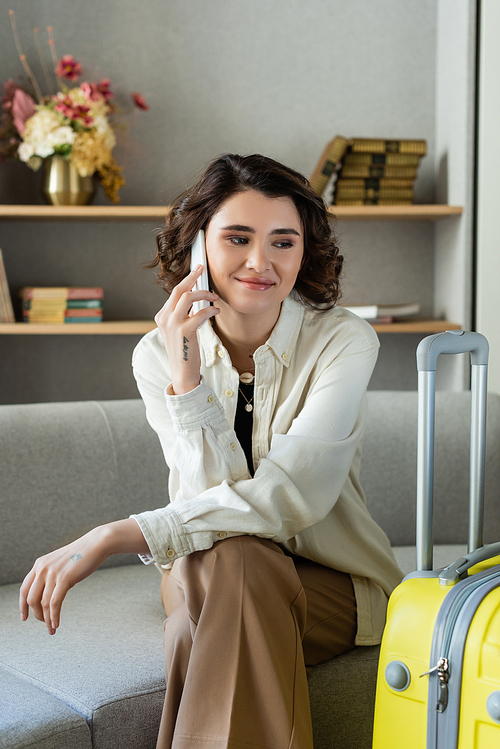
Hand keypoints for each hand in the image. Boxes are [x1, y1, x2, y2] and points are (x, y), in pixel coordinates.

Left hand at [19, 526, 110, 634]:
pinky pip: (54, 603)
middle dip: (37, 615)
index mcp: (39, 564)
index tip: (24, 617)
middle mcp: (42, 568)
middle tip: (44, 623)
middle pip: (31, 599)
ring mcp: (52, 573)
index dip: (22, 605)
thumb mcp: (59, 563)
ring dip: (47, 619)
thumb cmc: (81, 554)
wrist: (96, 544)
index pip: (24, 589)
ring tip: (52, 627)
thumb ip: (50, 575)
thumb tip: (47, 594)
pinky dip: (54, 616)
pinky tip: (56, 623)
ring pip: (43, 603)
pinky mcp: (64, 578)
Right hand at [154, 265, 219, 393]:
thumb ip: (182, 315)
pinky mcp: (184, 331)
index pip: (174, 293)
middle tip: (202, 269)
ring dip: (204, 294)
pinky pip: (200, 313)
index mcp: (162, 316)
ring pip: (187, 297)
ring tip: (214, 297)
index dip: (187, 280)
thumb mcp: (178, 330)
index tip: (196, 272)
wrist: (182, 372)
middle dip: (192, 277)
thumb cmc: (184, 351)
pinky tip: (216, 311)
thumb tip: (196, 301)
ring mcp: (173, 324)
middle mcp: (164, 318)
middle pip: (178, 290)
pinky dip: (210, 310)